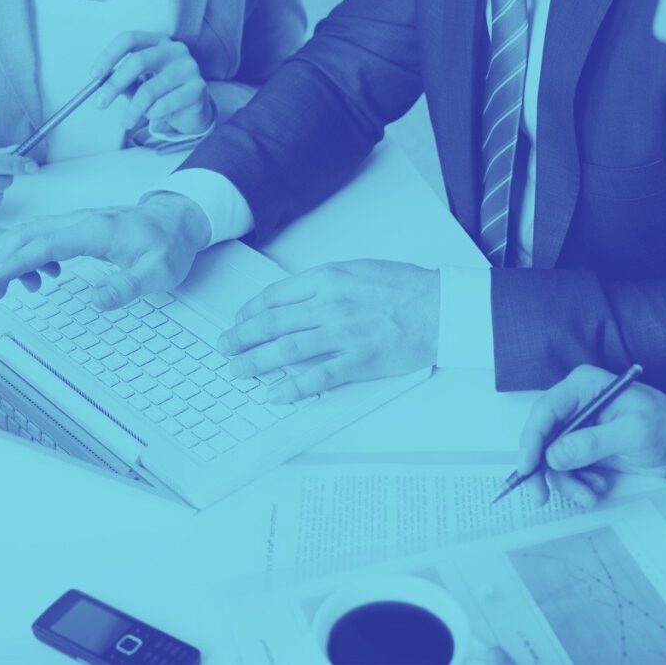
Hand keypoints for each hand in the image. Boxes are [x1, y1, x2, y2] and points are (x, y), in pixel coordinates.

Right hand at [0, 193, 209, 307]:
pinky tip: (46, 275)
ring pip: (33, 233)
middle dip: (4, 261)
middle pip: (27, 234)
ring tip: (23, 289)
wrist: (178, 220)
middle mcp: (82, 221)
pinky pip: (46, 236)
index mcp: (95, 231)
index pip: (43, 244)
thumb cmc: (169, 242)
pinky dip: (33, 255)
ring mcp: (80, 222)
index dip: (15, 263)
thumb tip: (99, 299)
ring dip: (16, 258)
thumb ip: (128, 285)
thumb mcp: (158, 272)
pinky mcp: (81, 228)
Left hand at [91, 31, 212, 134]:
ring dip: (133, 109)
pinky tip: (152, 117)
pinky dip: (153, 114)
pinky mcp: (198, 87)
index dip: (109, 55)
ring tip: (125, 122)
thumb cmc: (164, 93)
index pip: (129, 39)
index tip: (94, 76)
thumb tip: (100, 86)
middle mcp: (174, 49)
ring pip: (150, 89)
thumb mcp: (140, 83)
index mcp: (157, 41)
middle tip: (100, 103)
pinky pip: (166, 103)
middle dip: (114, 84)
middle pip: (138, 61)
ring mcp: (188, 67)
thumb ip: (123, 81)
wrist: (193, 110)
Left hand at [217, 260, 439, 403]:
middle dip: (241, 338)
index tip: (239, 321)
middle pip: (272, 324)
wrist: (441, 306)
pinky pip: (317, 377)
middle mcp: (330, 305)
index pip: (275, 296)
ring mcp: (343, 334)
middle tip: (224, 348)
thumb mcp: (358, 270)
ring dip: (256, 362)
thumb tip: (295, 300)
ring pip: (286, 350)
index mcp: (328, 279)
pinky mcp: (359, 360)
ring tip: (238, 371)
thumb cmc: (405, 287)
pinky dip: (292, 387)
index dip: (250, 311)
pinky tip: (275, 394)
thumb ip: (325, 284)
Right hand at [517, 365, 665, 506]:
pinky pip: (565, 469)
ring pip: (550, 458)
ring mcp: (575, 428)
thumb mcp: (634, 432)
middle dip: (540, 469)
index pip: (545, 411)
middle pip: (540, 436)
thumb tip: (555, 455)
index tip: (527, 467)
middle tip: (540, 495)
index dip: (531, 440)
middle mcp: (573, 404)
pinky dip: (577, 483)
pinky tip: (598, 487)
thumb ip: (594, 442)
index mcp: (583, 387)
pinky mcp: (580, 448)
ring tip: (589, 495)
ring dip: (566, 482)